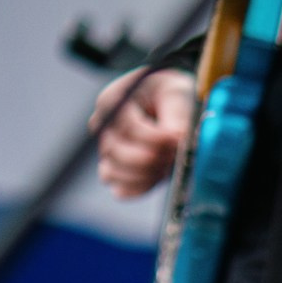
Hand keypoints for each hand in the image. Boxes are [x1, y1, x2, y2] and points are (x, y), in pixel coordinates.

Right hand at [93, 67, 195, 197]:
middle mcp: (103, 127)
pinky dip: (141, 187)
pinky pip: (120, 190)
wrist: (169, 105)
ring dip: (145, 174)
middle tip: (175, 153)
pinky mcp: (116, 171)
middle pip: (116, 151)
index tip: (178, 138)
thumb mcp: (176, 92)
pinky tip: (159, 176)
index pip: (126, 126)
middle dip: (151, 157)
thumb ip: (176, 113)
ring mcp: (106, 151)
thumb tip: (177, 137)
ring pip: (112, 173)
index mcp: (112, 100)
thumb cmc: (170, 94)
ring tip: (168, 163)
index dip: (154, 137)